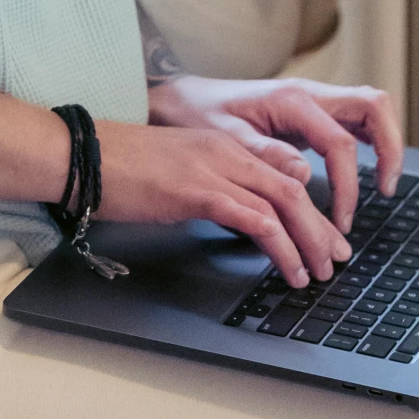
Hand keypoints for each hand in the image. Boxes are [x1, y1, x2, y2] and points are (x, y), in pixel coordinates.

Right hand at [97, 116, 353, 289]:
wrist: (82, 156)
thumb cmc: (117, 168)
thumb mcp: (175, 173)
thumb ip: (209, 187)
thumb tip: (232, 216)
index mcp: (221, 145)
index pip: (282, 175)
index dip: (310, 209)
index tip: (324, 237)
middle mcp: (225, 152)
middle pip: (293, 189)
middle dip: (320, 229)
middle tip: (336, 259)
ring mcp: (214, 169)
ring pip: (284, 204)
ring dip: (308, 243)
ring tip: (317, 273)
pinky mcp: (199, 192)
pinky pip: (256, 221)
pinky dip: (281, 249)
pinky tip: (288, 271)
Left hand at [146, 76, 403, 235]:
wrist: (180, 99)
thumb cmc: (198, 116)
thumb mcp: (226, 139)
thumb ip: (265, 156)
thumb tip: (304, 177)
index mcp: (291, 100)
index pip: (339, 143)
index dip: (347, 186)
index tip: (339, 222)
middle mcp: (309, 94)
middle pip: (374, 106)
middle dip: (390, 147)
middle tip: (386, 189)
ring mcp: (313, 100)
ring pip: (370, 108)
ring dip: (384, 142)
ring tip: (383, 184)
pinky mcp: (310, 112)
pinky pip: (353, 121)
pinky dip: (368, 143)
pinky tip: (364, 172)